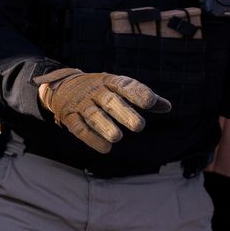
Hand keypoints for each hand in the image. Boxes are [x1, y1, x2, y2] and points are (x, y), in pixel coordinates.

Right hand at [35, 68, 171, 153]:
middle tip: (139, 126)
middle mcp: (95, 91)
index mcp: (110, 82)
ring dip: (105, 127)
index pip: (124, 85)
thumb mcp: (119, 88)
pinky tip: (106, 148)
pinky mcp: (69, 116)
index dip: (137, 93)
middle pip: (110, 101)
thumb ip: (142, 97)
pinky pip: (79, 128)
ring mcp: (81, 104)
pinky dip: (91, 138)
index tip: (150, 102)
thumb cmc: (100, 90)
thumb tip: (167, 107)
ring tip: (117, 137)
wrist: (62, 87)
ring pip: (93, 115)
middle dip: (124, 113)